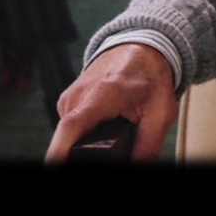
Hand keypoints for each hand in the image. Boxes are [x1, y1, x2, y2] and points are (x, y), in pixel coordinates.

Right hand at [44, 43, 179, 163]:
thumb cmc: (150, 77)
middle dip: (79, 155)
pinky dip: (81, 136)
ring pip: (67, 135)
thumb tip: (137, 167)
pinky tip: (100, 132)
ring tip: (109, 139)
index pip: (72, 125)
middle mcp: (79, 94)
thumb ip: (148, 146)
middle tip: (105, 153)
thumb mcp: (161, 113)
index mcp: (103, 93)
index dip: (59, 151)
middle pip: (67, 138)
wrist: (140, 48)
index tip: (54, 166)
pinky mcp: (67, 101)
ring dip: (82, 145)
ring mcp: (70, 97)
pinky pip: (69, 128)